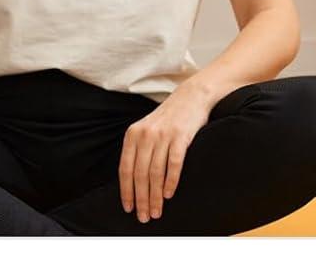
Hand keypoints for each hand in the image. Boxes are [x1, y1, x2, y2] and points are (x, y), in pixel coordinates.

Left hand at [119, 84, 211, 222]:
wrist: (190, 98)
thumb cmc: (168, 119)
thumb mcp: (147, 130)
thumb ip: (139, 150)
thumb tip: (134, 181)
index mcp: (133, 134)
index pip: (125, 167)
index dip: (126, 189)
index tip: (128, 207)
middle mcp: (145, 134)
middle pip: (139, 173)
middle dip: (140, 198)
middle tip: (144, 217)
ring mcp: (162, 135)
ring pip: (155, 172)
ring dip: (154, 196)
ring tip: (156, 212)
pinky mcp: (180, 137)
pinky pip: (173, 164)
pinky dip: (170, 181)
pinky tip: (168, 195)